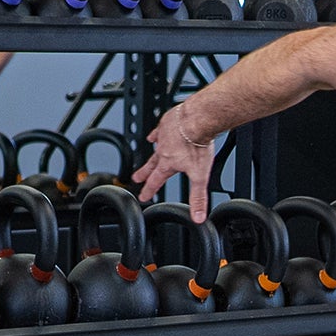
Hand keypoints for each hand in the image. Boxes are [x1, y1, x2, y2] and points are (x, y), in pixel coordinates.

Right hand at [133, 100, 217, 221]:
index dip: (149, 190)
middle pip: (151, 164)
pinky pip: (161, 127)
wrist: (198, 118)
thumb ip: (198, 197)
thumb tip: (198, 217)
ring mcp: (165, 134)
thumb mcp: (199, 176)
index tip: (143, 196)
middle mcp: (163, 149)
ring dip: (153, 149)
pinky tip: (159, 132)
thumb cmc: (197, 144)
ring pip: (156, 144)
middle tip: (136, 178)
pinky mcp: (169, 120)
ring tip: (149, 150)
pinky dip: (159, 131)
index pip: (156, 181)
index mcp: (168, 163)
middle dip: (144, 173)